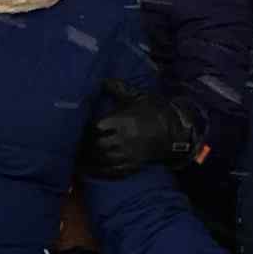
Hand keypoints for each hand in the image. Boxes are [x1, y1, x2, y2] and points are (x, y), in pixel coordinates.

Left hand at [81, 86, 198, 178]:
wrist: (176, 129)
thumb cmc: (155, 110)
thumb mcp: (137, 96)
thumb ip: (117, 89)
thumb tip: (101, 81)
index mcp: (121, 121)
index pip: (96, 127)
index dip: (86, 129)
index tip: (79, 128)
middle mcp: (123, 139)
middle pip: (97, 145)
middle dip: (86, 145)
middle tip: (76, 145)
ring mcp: (129, 154)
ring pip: (103, 159)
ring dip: (90, 160)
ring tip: (80, 159)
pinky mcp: (134, 165)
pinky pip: (114, 171)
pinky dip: (102, 172)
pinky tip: (94, 170)